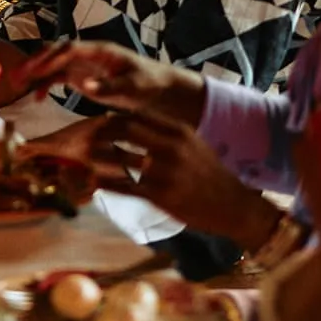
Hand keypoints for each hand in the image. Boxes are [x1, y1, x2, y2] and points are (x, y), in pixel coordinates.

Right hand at [0, 39, 205, 123]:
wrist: (161, 90)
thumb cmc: (150, 84)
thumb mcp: (135, 87)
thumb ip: (111, 86)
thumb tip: (85, 85)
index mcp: (100, 51)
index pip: (69, 49)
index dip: (51, 58)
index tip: (35, 70)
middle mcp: (88, 54)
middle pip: (55, 53)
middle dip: (35, 62)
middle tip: (17, 76)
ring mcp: (83, 65)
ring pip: (52, 65)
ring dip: (35, 72)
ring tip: (17, 84)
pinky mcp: (81, 77)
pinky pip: (57, 77)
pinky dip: (45, 84)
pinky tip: (37, 97)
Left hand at [89, 112, 284, 248]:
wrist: (234, 206)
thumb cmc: (211, 174)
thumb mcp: (193, 144)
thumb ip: (168, 133)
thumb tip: (138, 121)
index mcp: (178, 131)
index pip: (136, 115)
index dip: (115, 117)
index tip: (102, 122)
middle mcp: (170, 147)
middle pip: (124, 130)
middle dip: (102, 133)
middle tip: (88, 138)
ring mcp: (164, 172)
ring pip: (119, 158)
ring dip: (99, 157)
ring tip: (86, 158)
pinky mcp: (159, 196)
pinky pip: (123, 186)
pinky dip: (105, 184)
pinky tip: (95, 183)